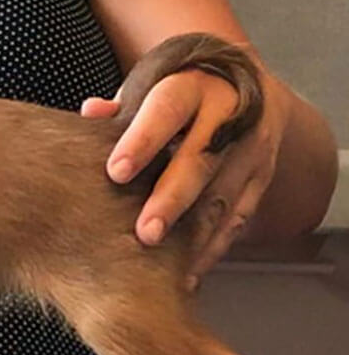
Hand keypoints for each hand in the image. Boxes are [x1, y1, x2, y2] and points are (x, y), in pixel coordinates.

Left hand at [82, 67, 289, 287]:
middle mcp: (230, 114)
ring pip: (223, 194)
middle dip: (173, 199)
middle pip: (201, 160)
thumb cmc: (179, 89)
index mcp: (194, 84)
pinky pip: (239, 217)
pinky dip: (213, 247)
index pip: (167, 110)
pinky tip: (189, 272)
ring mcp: (251, 147)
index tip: (116, 172)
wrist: (241, 81)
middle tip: (147, 232)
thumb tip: (91, 113)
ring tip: (168, 267)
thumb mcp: (152, 84)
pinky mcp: (262, 176)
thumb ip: (121, 105)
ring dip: (195, 234)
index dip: (142, 141)